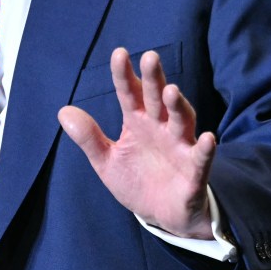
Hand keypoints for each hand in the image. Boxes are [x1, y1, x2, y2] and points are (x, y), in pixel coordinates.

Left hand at [57, 48, 216, 237]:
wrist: (162, 215)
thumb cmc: (137, 181)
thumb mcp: (107, 161)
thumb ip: (89, 138)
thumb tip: (63, 111)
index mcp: (138, 123)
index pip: (130, 94)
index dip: (124, 75)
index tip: (119, 54)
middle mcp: (161, 129)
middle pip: (158, 100)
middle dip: (155, 79)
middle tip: (151, 57)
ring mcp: (180, 148)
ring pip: (181, 121)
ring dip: (178, 106)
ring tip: (172, 91)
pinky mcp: (194, 172)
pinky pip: (201, 159)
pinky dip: (204, 150)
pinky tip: (207, 138)